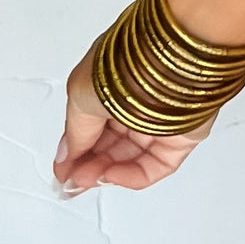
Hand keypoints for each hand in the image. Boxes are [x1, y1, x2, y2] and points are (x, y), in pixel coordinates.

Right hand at [54, 48, 213, 196]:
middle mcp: (137, 103)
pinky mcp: (182, 137)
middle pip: (111, 146)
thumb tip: (66, 155)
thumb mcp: (80, 97)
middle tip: (73, 181)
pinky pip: (156, 165)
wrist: (166, 62)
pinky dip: (133, 176)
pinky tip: (112, 176)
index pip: (92, 128)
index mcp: (113, 87)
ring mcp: (160, 121)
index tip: (62, 172)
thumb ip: (74, 133)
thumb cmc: (125, 65)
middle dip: (89, 166)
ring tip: (88, 179)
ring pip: (131, 158)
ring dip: (106, 173)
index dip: (76, 152)